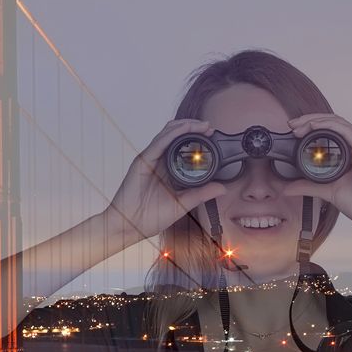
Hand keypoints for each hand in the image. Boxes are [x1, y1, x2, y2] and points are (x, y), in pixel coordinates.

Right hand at [104, 119, 227, 243]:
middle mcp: (158, 161)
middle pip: (175, 135)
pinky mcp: (143, 161)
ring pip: (168, 134)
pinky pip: (159, 142)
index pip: (182, 147)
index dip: (197, 138)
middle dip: (193, 127)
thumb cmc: (150, 218)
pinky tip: (185, 129)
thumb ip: (201, 194)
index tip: (212, 135)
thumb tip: (222, 188)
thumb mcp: (183, 204)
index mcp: (167, 170)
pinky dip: (173, 134)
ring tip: (202, 125)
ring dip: (185, 126)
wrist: (130, 227)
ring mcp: (150, 159)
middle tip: (209, 127)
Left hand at [283, 114, 351, 232]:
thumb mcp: (327, 191)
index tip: (293, 130)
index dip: (311, 125)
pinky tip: (315, 126)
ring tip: (300, 125)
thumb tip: (286, 188)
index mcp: (351, 151)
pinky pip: (347, 132)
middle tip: (292, 125)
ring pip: (339, 123)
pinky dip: (330, 126)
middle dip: (310, 119)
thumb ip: (307, 187)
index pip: (330, 130)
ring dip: (317, 120)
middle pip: (333, 122)